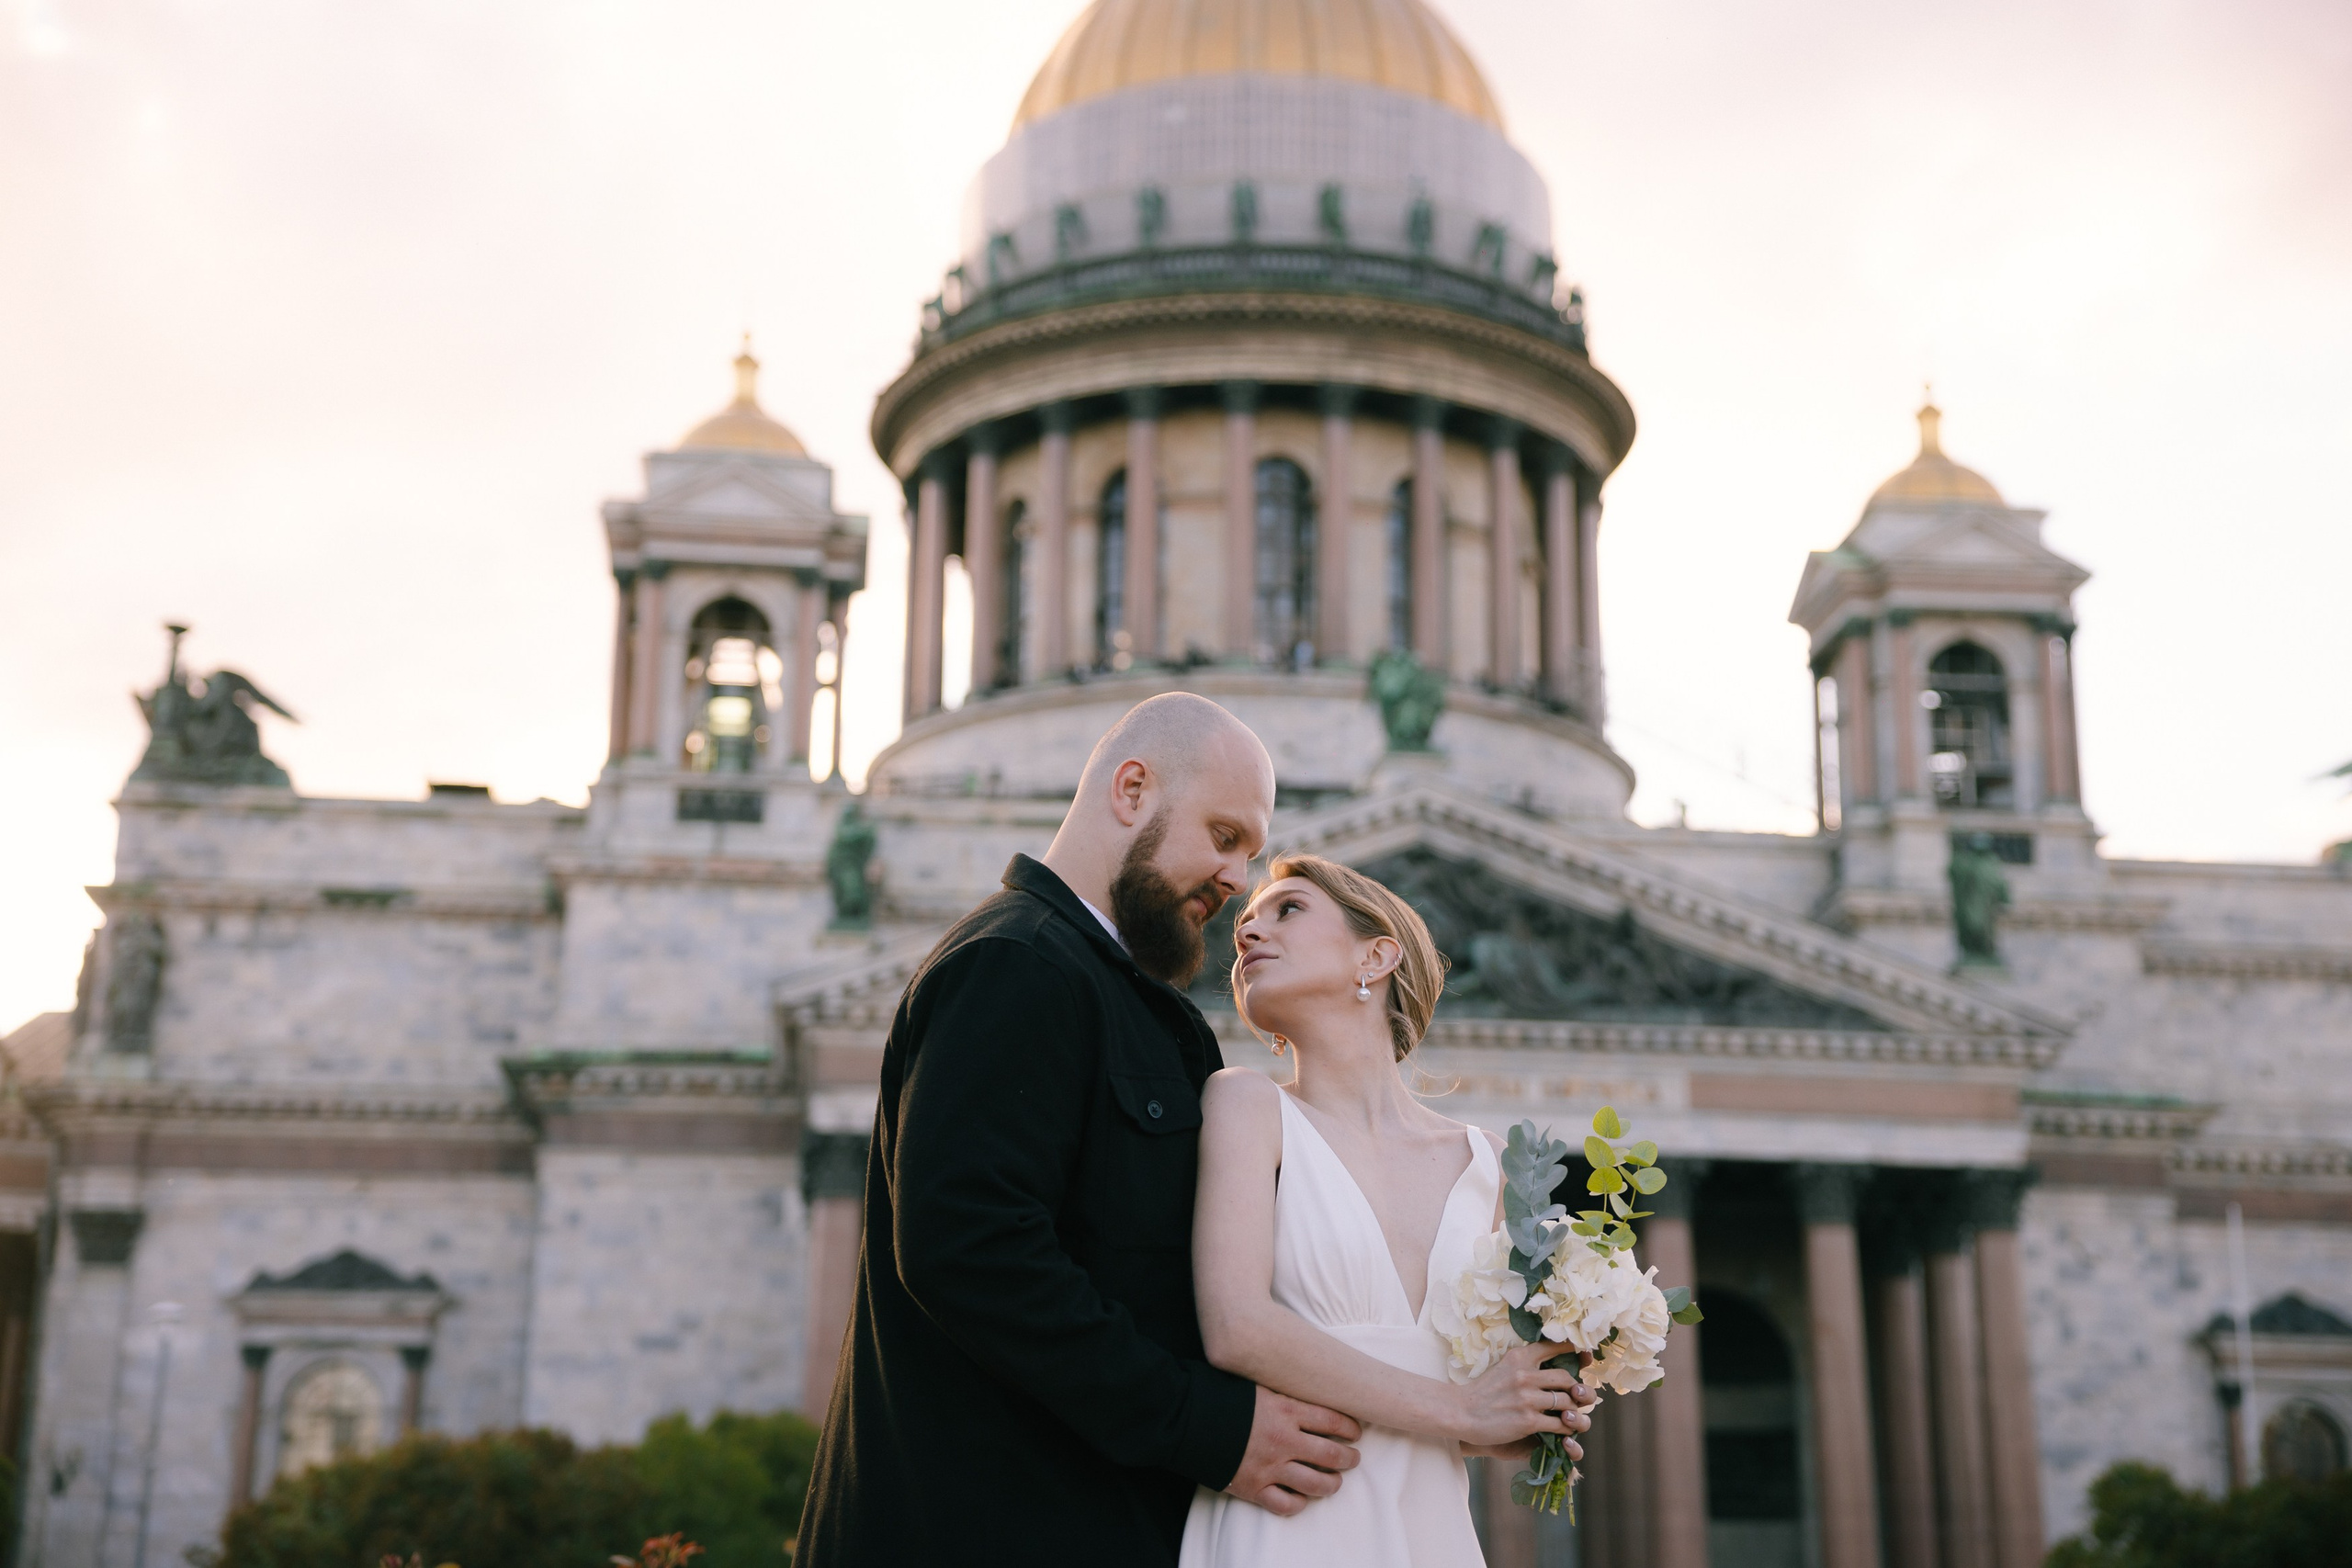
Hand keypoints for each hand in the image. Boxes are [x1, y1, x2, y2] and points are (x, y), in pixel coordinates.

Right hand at [1224, 1387, 1361, 1516]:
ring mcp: (1269, 1467)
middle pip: (1331, 1455)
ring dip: (1332, 1484)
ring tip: (1335, 1481)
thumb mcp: (1254, 1383)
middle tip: (1353, 1459)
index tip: (1356, 1432)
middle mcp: (1283, 1440)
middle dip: (1348, 1459)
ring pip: (1315, 1484)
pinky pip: (1286, 1504)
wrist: (1183, 1418)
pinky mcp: (1253, 1487)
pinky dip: (1299, 1504)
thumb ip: (1280, 1390)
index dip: (1350, 1428)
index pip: (1332, 1420)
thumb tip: (1300, 1384)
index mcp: (1285, 1409)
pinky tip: (1302, 1498)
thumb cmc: (1217, 1394)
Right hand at [1448, 1341, 1593, 1449]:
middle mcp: (1525, 1374)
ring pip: (1568, 1401)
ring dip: (1574, 1410)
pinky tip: (1563, 1429)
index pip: (1553, 1346)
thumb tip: (1554, 1364)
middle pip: (1568, 1378)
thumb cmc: (1483, 1391)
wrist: (1460, 1412)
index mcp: (1519, 1357)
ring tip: (1571, 1414)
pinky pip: (1560, 1423)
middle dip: (1578, 1389)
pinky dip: (1566, 1427)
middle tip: (1579, 1396)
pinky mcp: (1528, 1421)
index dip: (1574, 1349)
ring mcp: (1527, 1398)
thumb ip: (1526, 1363)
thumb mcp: (1504, 1367)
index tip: (1585, 1355)